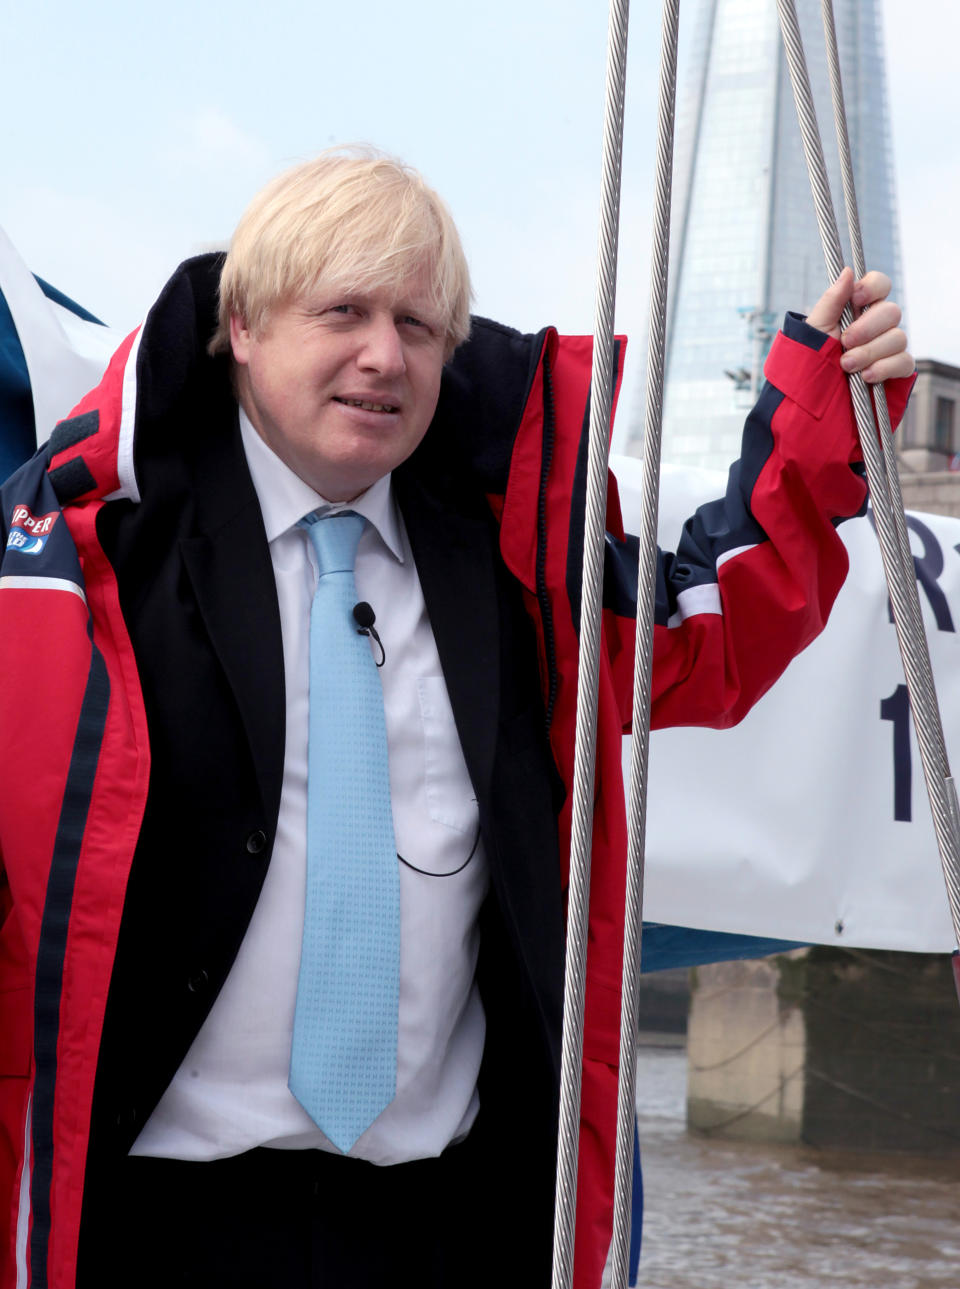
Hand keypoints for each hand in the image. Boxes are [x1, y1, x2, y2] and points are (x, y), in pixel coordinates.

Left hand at [806, 266, 913, 383]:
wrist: (811, 400)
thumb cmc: (810, 362)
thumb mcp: (814, 330)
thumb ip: (831, 301)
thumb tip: (847, 271)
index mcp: (857, 309)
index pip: (880, 284)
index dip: (872, 288)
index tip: (856, 299)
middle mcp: (876, 326)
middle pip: (891, 311)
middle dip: (867, 328)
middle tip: (844, 343)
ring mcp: (888, 348)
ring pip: (898, 337)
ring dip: (870, 352)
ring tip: (846, 366)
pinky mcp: (896, 371)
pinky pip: (905, 362)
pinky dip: (885, 368)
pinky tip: (867, 376)